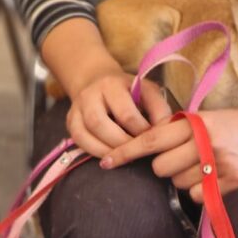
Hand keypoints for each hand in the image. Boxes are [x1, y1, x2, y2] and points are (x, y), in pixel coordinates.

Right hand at [40, 23, 171, 157]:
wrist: (95, 80)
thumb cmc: (126, 90)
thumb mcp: (145, 90)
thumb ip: (158, 107)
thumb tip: (166, 129)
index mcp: (112, 83)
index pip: (125, 112)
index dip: (140, 130)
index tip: (152, 139)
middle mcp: (90, 95)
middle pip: (100, 124)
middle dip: (121, 143)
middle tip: (137, 152)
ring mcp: (77, 109)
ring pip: (86, 134)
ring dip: (106, 149)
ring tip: (123, 157)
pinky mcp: (71, 122)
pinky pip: (79, 141)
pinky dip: (94, 152)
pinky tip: (109, 157)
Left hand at [99, 110, 237, 202]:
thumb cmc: (235, 127)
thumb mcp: (210, 119)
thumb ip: (180, 129)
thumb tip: (147, 140)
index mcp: (198, 123)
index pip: (151, 139)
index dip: (125, 152)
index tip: (105, 162)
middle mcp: (205, 143)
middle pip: (160, 167)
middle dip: (166, 166)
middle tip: (186, 157)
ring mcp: (218, 165)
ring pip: (177, 183)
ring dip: (185, 178)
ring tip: (206, 165)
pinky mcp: (228, 183)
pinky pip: (196, 196)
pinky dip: (202, 191)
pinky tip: (216, 178)